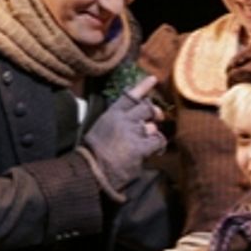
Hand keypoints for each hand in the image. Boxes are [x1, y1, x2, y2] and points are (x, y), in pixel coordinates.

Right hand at [79, 76, 166, 197]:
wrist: (91, 170)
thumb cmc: (94, 153)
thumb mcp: (102, 129)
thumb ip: (117, 122)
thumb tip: (136, 120)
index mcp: (112, 114)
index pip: (130, 97)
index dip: (143, 87)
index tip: (153, 79)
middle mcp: (124, 120)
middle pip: (147, 109)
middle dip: (155, 113)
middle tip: (159, 118)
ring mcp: (133, 132)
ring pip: (153, 127)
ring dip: (152, 135)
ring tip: (144, 144)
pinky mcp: (140, 147)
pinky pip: (157, 141)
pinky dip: (158, 146)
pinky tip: (155, 151)